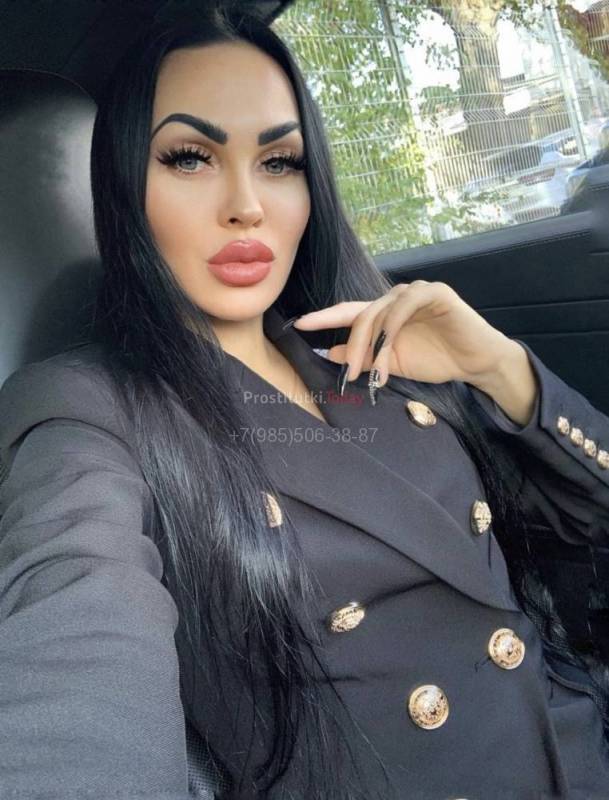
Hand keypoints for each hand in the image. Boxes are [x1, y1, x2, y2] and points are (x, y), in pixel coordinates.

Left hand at [292, 281, 518, 387]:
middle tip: (348, 374)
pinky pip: (403, 305)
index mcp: (383, 315)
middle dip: (351, 347)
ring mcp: (414, 293)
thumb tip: (328, 353)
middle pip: (360, 317)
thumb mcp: (391, 364)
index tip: (297, 325)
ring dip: (373, 345)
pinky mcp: (434, 292)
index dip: (322, 317)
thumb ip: (363, 358)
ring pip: (379, 313)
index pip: (348, 312)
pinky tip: (390, 347)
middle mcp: (394, 299)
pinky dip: (392, 327)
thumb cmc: (437, 360)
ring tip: (378, 374)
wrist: (476, 363)